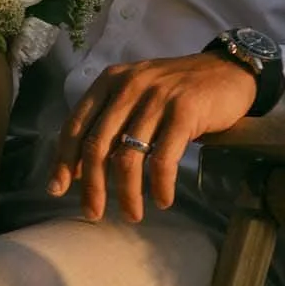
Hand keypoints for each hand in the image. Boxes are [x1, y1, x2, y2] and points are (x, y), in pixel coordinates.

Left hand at [48, 53, 257, 222]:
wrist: (227, 70)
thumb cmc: (178, 89)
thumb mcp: (136, 94)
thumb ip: (110, 121)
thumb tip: (80, 170)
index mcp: (110, 81)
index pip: (75, 125)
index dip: (63, 161)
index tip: (57, 190)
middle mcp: (128, 86)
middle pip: (97, 145)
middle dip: (92, 186)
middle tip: (93, 213)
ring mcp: (156, 98)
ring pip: (128, 157)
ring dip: (127, 193)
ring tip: (132, 215)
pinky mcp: (184, 112)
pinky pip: (163, 159)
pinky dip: (160, 186)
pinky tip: (163, 200)